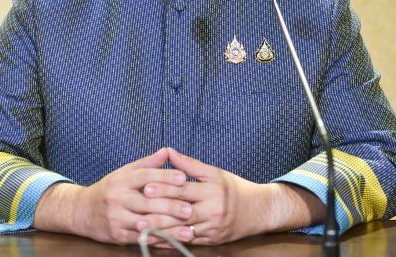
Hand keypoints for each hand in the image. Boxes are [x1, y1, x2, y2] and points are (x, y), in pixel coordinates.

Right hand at [34, 148, 192, 244]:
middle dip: (170, 207)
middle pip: (147, 202)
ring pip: (145, 223)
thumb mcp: (125, 173)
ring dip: (167, 228)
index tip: (183, 178)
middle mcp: (118, 198)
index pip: (145, 176)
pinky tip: (172, 242)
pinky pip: (140, 238)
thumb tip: (167, 151)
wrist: (82, 211)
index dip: (164, 177)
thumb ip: (147, 164)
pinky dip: (157, 241)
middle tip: (190, 209)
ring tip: (187, 230)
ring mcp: (116, 218)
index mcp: (122, 180)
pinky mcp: (117, 235)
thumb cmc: (110, 189)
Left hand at [148, 148, 264, 244]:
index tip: (145, 186)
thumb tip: (168, 151)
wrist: (258, 210)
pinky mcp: (212, 241)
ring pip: (182, 231)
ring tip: (142, 230)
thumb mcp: (214, 172)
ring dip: (161, 232)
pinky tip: (157, 240)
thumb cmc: (234, 188)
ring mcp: (212, 228)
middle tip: (137, 213)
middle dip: (158, 213)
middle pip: (181, 212)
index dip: (164, 188)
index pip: (184, 189)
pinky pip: (188, 242)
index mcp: (212, 190)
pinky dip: (171, 242)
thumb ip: (190, 164)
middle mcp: (213, 210)